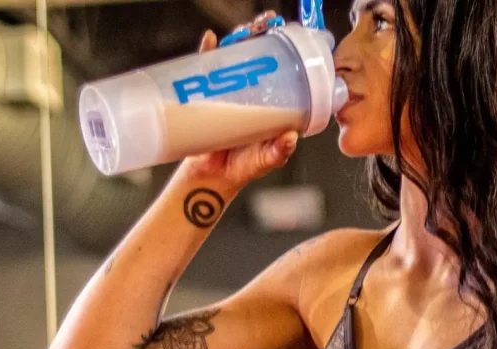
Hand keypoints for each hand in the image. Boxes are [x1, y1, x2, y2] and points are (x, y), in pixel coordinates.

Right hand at [179, 12, 298, 190]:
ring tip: (245, 30)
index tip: (290, 38)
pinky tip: (211, 42)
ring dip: (238, 39)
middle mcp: (251, 95)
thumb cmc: (243, 167)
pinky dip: (207, 53)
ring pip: (234, 59)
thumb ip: (278, 151)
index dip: (286, 54)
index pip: (280, 73)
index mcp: (270, 106)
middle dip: (261, 36)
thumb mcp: (266, 159)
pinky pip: (206, 69)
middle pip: (257, 58)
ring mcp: (228, 92)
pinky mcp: (206, 94)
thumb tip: (290, 138)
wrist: (213, 176)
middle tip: (266, 23)